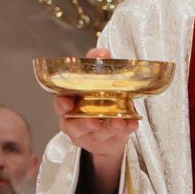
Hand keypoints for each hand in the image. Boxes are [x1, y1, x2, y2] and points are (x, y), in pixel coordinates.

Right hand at [59, 47, 138, 193]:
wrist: (105, 128)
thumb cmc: (94, 101)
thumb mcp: (92, 82)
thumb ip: (94, 65)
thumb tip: (102, 52)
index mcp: (69, 105)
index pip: (61, 105)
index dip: (62, 105)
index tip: (66, 104)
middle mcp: (76, 122)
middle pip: (76, 126)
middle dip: (84, 123)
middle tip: (94, 120)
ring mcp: (91, 135)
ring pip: (98, 133)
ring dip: (109, 127)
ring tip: (119, 122)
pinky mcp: (107, 141)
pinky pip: (117, 137)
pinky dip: (126, 129)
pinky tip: (133, 124)